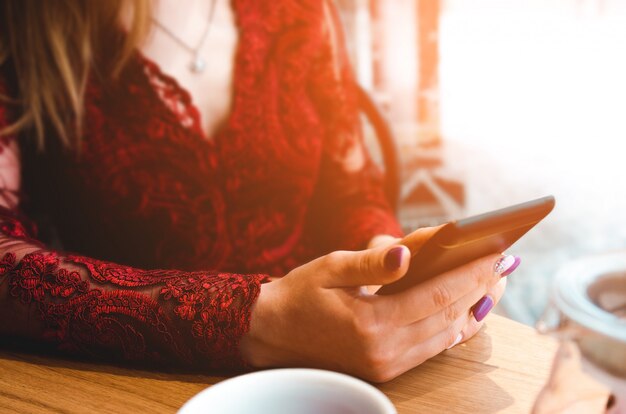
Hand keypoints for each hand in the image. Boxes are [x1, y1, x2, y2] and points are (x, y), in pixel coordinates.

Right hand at [239, 240, 514, 381]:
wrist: (270, 333)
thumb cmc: (298, 294)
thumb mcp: (329, 267)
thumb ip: (371, 263)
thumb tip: (407, 252)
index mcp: (370, 322)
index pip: (436, 294)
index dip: (470, 273)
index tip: (496, 252)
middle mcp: (383, 350)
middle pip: (448, 315)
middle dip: (480, 287)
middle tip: (505, 262)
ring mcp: (385, 364)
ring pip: (444, 335)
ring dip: (473, 308)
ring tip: (494, 283)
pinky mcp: (383, 369)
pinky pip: (430, 350)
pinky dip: (453, 329)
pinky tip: (468, 312)